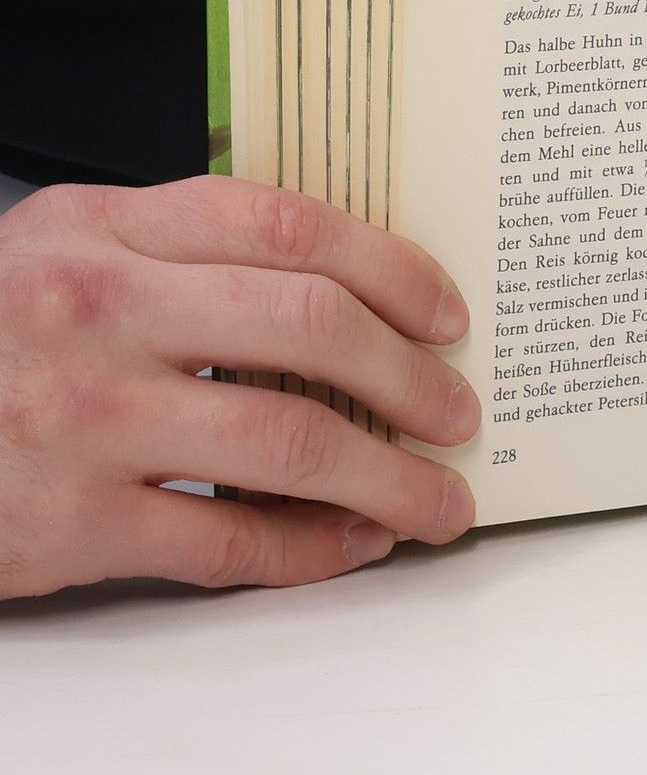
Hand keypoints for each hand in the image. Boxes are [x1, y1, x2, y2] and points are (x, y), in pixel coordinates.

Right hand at [0, 176, 478, 598]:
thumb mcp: (58, 245)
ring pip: (289, 440)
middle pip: (312, 327)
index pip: (288, 226)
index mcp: (106, 230)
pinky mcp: (68, 524)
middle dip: (412, 375)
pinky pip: (227, 538)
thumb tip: (340, 273)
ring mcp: (87, 419)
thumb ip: (180, 241)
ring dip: (390, 477)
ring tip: (440, 498)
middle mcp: (100, 312)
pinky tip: (357, 546)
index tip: (447, 312)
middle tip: (460, 410)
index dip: (392, 267)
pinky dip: (312, 549)